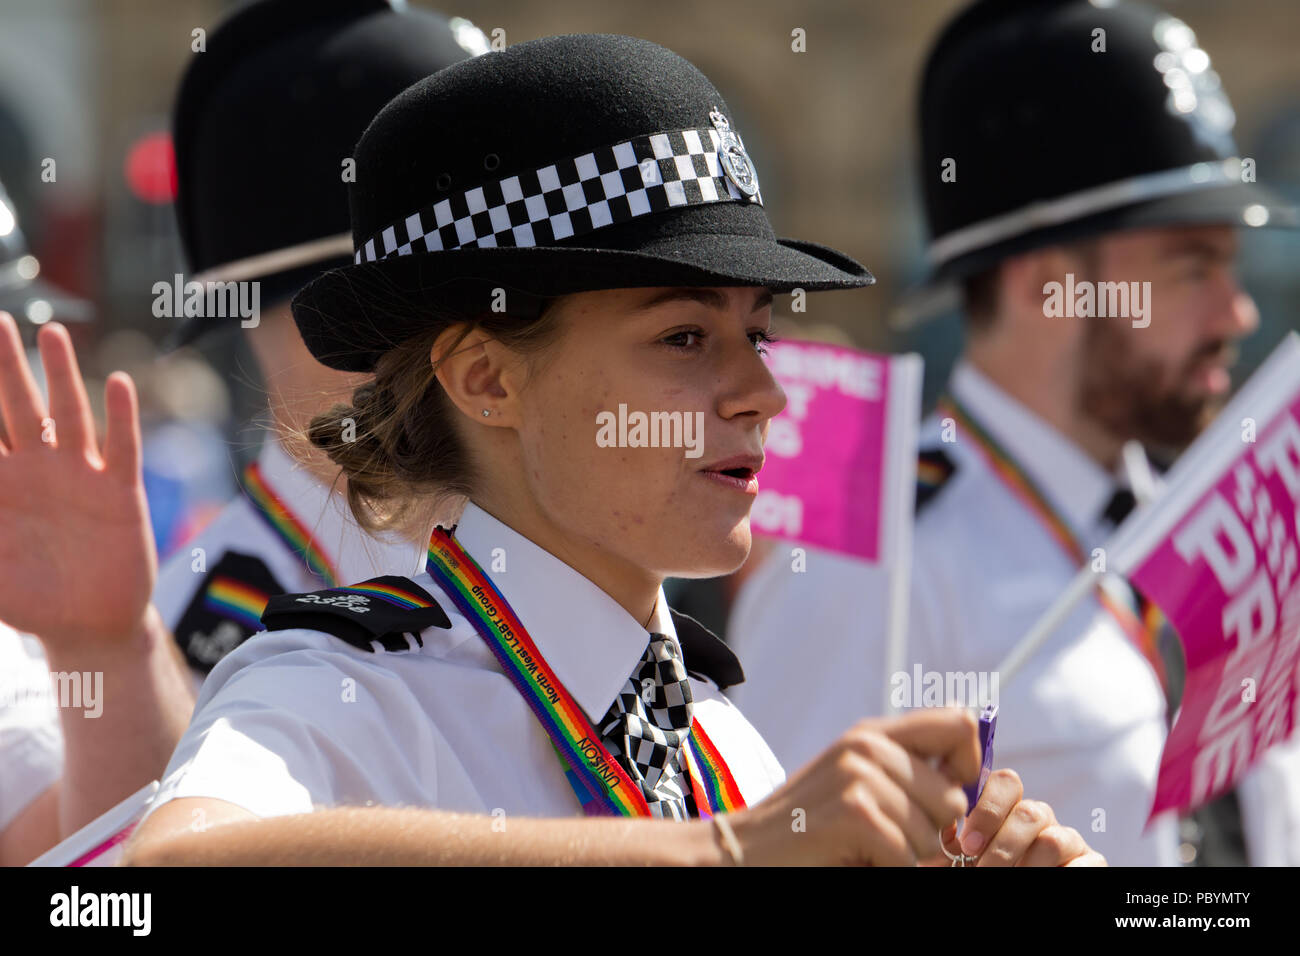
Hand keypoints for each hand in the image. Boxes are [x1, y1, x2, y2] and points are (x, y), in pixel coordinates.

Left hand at [0, 313, 155, 649]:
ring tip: (52, 333)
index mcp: (0, 485)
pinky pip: (121, 447)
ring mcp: (80, 477)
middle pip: (18, 406)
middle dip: (4, 365)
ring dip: (60, 374)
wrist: (89, 626)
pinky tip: (117, 384)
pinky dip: (120, 417)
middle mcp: (39, 470)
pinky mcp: (120, 492)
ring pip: (68, 414)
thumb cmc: (29, 601)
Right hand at [726, 708, 980, 864]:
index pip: (959, 723)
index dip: (970, 765)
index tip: (946, 797)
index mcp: (873, 733)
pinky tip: (850, 856)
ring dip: (904, 857)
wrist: (746, 850)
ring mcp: (859, 774)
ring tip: (860, 846)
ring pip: (934, 835)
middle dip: (930, 833)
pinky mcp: (854, 811)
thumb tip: (974, 763)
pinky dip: (885, 870)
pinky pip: (907, 857)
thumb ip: (907, 768)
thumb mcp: (858, 782)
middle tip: (882, 837)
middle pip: (954, 797)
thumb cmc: (809, 826)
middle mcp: (867, 744)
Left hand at [935, 768, 1106, 866]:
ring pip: (1052, 840)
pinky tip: (1041, 882)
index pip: (1006, 782)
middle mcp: (1040, 817)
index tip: (968, 845)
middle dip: (1003, 846)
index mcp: (1008, 807)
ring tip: (1012, 880)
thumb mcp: (960, 856)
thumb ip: (953, 836)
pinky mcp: (1092, 862)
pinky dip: (1062, 874)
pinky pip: (1085, 863)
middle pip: (1029, 812)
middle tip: (985, 870)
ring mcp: (1068, 839)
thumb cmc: (979, 871)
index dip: (987, 810)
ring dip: (1027, 866)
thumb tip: (946, 824)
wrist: (1004, 887)